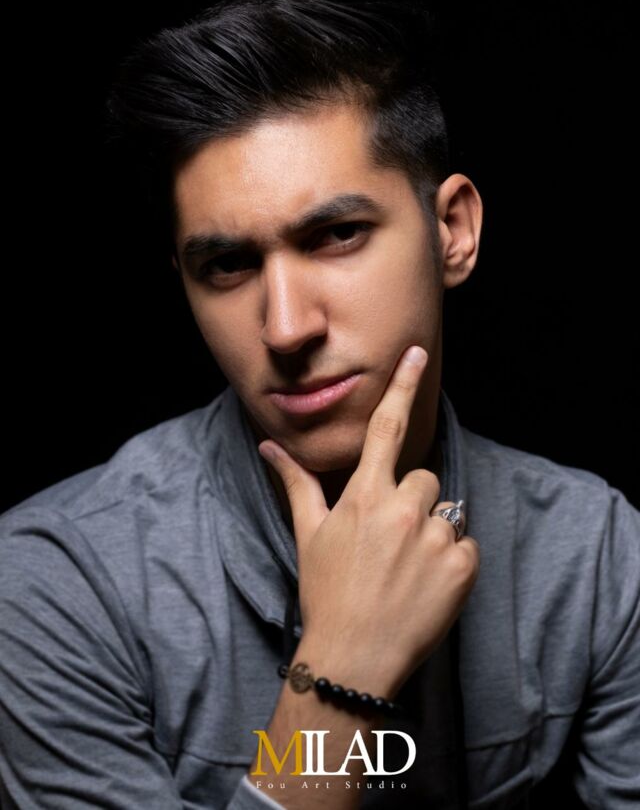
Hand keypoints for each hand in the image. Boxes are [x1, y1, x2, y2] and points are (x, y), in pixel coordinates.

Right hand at [258, 345, 479, 696]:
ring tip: (406, 569)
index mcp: (365, 495)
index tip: (417, 352)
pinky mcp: (463, 567)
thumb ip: (296, 483)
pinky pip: (465, 546)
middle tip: (390, 541)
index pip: (387, 427)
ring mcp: (436, 538)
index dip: (401, 385)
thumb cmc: (326, 592)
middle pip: (424, 479)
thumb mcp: (308, 534)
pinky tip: (425, 586)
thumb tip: (269, 448)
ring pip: (445, 513)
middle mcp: (404, 509)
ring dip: (430, 533)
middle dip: (411, 501)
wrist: (355, 656)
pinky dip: (451, 562)